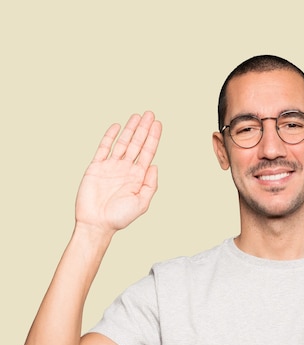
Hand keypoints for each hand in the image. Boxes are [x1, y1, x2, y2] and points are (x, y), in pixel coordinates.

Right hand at [75, 111, 161, 233]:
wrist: (97, 223)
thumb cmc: (120, 217)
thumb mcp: (141, 203)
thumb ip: (150, 185)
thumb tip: (155, 165)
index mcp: (138, 177)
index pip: (147, 153)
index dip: (153, 138)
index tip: (158, 124)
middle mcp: (125, 169)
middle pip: (137, 144)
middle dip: (144, 129)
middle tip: (150, 113)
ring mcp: (111, 167)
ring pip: (122, 143)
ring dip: (130, 129)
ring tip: (137, 116)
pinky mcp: (96, 167)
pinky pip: (104, 148)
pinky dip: (110, 137)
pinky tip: (117, 126)